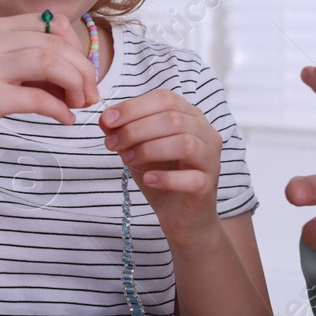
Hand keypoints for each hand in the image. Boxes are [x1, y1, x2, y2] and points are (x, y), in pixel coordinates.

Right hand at [0, 12, 99, 160]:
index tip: (84, 72)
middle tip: (90, 93)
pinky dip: (60, 110)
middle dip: (84, 69)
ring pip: (52, 64)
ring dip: (76, 85)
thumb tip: (77, 74)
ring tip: (80, 104)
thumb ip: (27, 62)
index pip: (53, 23)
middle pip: (57, 44)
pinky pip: (38, 99)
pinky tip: (65, 120)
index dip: (78, 47)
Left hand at [100, 90, 223, 239]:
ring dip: (150, 149)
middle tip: (112, 143)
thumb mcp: (138, 150)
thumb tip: (105, 119)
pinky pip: (191, 177)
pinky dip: (166, 177)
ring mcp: (210, 159)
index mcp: (191, 116)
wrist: (181, 217)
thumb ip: (125, 132)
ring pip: (185, 143)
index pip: (166, 99)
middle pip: (173, 119)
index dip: (135, 106)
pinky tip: (148, 179)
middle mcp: (206, 133)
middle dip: (136, 129)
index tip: (107, 119)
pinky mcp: (208, 186)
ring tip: (127, 159)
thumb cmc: (162, 176)